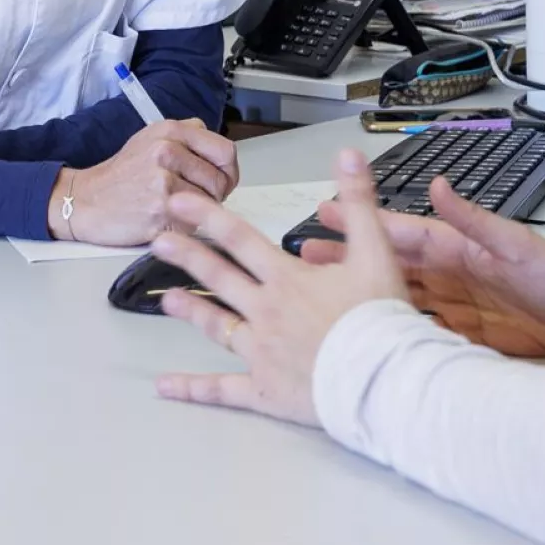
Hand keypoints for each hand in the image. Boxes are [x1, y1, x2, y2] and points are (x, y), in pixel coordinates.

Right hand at [53, 120, 237, 245]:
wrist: (85, 200)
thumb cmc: (121, 175)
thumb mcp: (151, 138)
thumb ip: (188, 139)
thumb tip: (222, 155)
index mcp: (170, 131)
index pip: (225, 151)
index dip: (228, 170)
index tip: (222, 180)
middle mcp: (167, 151)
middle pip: (221, 181)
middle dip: (213, 195)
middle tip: (192, 198)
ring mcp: (163, 182)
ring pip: (209, 204)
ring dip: (197, 212)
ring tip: (171, 206)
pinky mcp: (160, 211)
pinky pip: (193, 224)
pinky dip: (182, 228)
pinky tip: (162, 219)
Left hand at [149, 148, 408, 427]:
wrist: (385, 379)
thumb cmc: (380, 318)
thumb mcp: (376, 252)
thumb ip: (359, 202)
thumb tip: (347, 155)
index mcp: (287, 278)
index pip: (240, 239)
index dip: (208, 217)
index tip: (178, 202)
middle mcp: (266, 312)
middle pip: (219, 277)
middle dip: (188, 256)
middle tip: (159, 241)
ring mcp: (261, 352)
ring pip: (217, 327)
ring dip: (191, 310)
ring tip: (165, 300)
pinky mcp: (264, 390)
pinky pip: (222, 389)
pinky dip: (193, 389)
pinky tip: (165, 386)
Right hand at [302, 175, 544, 357]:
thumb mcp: (514, 245)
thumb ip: (474, 219)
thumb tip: (439, 185)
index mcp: (455, 247)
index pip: (399, 232)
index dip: (362, 222)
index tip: (327, 210)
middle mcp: (447, 273)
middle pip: (386, 264)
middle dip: (346, 259)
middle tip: (305, 255)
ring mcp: (451, 304)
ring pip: (393, 296)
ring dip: (360, 293)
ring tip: (323, 293)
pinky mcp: (460, 334)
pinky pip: (416, 329)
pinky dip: (390, 328)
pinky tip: (365, 333)